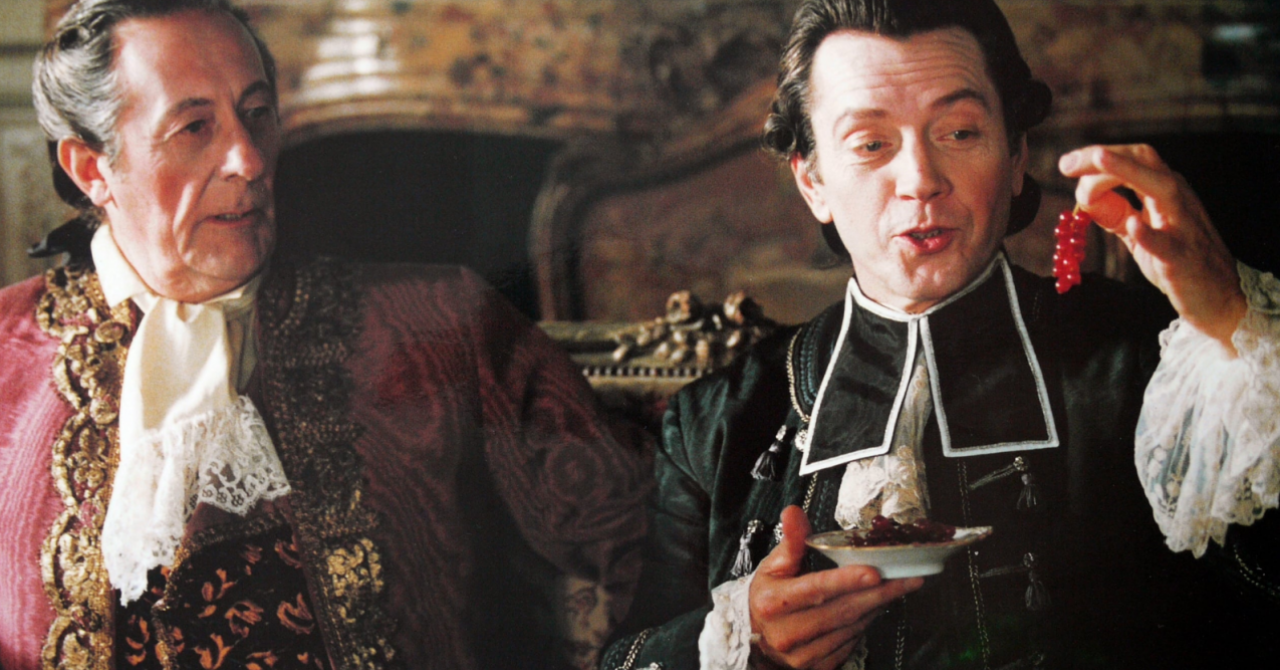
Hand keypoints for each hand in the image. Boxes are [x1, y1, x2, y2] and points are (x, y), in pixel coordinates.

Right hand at [748, 506, 923, 669]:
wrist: (755, 634)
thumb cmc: (769, 594)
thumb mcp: (774, 565)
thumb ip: (791, 540)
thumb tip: (794, 512)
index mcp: (773, 603)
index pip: (816, 590)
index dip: (846, 581)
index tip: (875, 572)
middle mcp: (786, 633)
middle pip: (842, 610)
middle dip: (880, 593)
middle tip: (909, 578)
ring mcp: (803, 655)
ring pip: (851, 627)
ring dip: (877, 606)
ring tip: (898, 588)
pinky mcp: (817, 667)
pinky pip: (851, 643)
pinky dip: (867, 623)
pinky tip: (876, 606)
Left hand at [1058, 144, 1246, 349]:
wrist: (1217, 297)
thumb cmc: (1177, 260)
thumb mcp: (1140, 232)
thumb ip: (1115, 213)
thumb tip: (1084, 198)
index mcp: (1164, 191)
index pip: (1134, 159)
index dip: (1099, 157)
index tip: (1067, 163)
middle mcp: (1176, 199)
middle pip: (1145, 161)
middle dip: (1105, 157)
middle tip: (1068, 164)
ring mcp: (1183, 226)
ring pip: (1161, 188)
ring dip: (1127, 171)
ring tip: (1099, 161)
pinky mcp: (1184, 258)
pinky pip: (1168, 243)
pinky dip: (1150, 232)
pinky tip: (1133, 223)